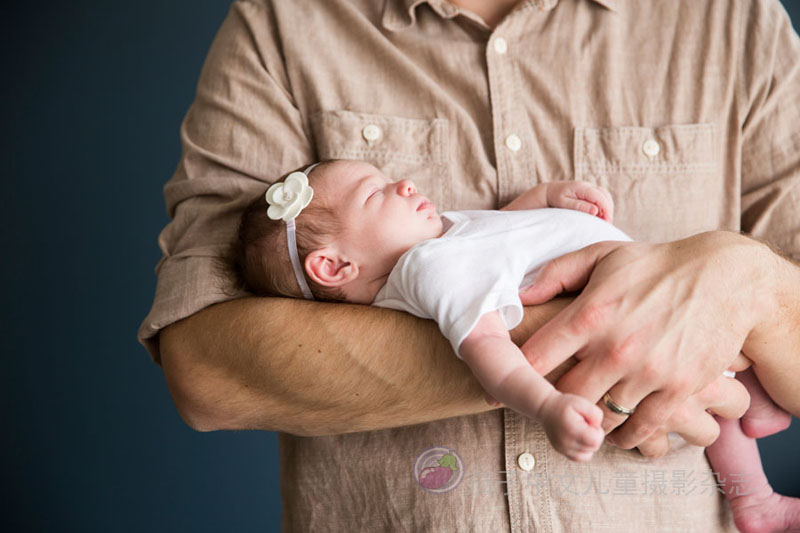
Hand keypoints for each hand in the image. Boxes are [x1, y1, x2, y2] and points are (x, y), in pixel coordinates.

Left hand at [518, 231, 764, 448]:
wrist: (724, 277)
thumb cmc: (655, 265)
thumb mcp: (601, 256)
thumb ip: (555, 274)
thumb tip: (518, 295)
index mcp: (589, 314)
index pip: (535, 358)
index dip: (517, 373)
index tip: (512, 381)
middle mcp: (615, 347)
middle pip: (564, 397)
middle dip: (553, 404)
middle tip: (550, 407)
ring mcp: (649, 372)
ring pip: (601, 418)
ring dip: (589, 422)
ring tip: (582, 420)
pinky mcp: (679, 389)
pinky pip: (642, 429)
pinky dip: (625, 436)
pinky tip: (617, 431)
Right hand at [539, 392, 604, 461]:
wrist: (545, 407)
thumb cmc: (564, 404)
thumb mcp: (582, 402)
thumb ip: (595, 414)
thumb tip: (597, 428)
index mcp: (572, 430)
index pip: (595, 441)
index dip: (598, 431)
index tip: (590, 422)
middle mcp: (566, 443)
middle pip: (593, 448)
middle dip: (594, 437)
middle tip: (585, 424)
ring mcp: (562, 449)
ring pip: (587, 455)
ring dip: (589, 444)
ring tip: (582, 432)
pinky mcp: (561, 451)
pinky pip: (579, 457)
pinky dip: (582, 450)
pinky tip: (579, 438)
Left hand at [545, 181, 613, 222]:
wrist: (547, 192)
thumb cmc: (554, 198)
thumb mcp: (564, 203)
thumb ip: (579, 206)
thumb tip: (595, 210)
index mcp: (582, 187)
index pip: (600, 197)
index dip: (606, 209)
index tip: (607, 222)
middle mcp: (587, 185)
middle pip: (605, 195)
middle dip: (608, 209)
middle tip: (606, 223)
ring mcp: (588, 187)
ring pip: (604, 196)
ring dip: (606, 208)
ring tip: (604, 221)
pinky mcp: (588, 192)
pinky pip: (600, 197)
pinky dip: (603, 206)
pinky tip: (600, 216)